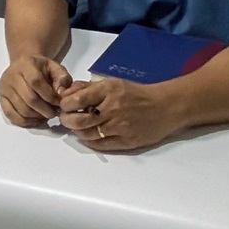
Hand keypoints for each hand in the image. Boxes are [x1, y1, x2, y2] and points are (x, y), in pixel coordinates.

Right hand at [0, 53, 73, 126]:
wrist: (23, 66)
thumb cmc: (42, 69)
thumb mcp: (55, 68)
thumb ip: (63, 78)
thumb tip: (61, 93)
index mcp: (26, 64)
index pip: (35, 82)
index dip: (49, 96)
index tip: (59, 103)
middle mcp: (11, 75)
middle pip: (29, 99)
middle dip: (46, 110)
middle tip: (54, 112)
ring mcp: (4, 87)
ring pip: (22, 109)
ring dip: (38, 117)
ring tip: (46, 114)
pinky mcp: (1, 98)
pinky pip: (11, 115)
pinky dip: (26, 122)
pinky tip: (36, 119)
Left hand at [57, 78, 184, 150]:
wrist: (165, 107)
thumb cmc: (136, 93)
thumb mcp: (112, 83)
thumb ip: (88, 87)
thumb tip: (66, 93)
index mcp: (108, 90)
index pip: (77, 99)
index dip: (65, 104)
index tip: (63, 105)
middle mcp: (113, 108)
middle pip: (79, 120)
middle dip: (66, 120)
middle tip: (65, 119)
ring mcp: (120, 126)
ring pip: (87, 134)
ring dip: (77, 131)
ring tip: (77, 127)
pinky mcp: (126, 141)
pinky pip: (100, 145)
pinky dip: (89, 141)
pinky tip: (88, 136)